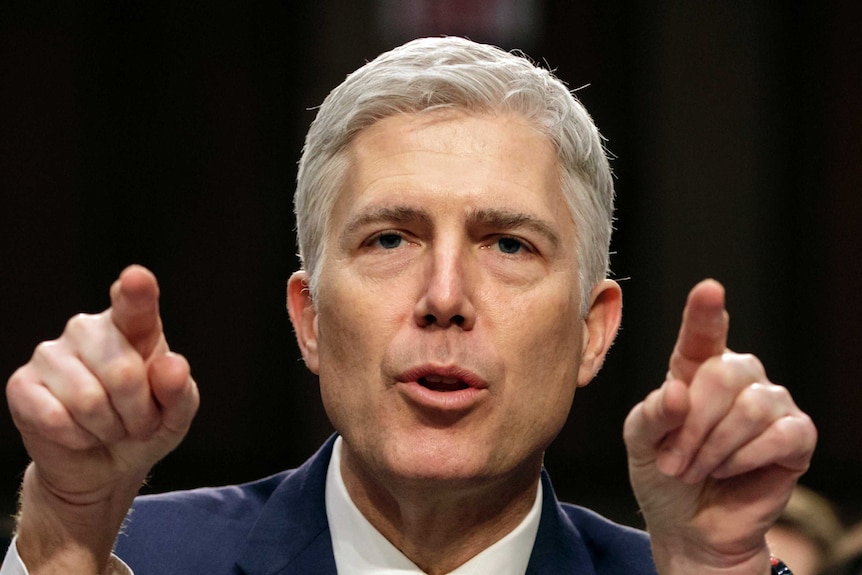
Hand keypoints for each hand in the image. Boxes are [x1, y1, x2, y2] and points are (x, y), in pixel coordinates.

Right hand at [6, 265, 198, 571]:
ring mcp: (51, 353)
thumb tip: (171, 366)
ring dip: (108, 428)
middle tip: (137, 421)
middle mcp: (88, 329)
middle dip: (138, 412)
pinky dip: (77, 437)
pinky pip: (56, 419)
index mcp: (133, 326)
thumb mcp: (176, 414)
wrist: (104, 465)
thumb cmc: (144, 426)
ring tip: (109, 426)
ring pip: (89, 400)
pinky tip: (79, 433)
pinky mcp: (22, 384)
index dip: (136, 291)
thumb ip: (179, 390)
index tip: (136, 279)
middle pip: (123, 373)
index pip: (135, 303)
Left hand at [624, 279, 815, 574]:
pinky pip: (779, 435)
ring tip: (695, 470)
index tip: (709, 290)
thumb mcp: (639, 442)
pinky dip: (744, 459)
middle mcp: (736, 377)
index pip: (702, 334)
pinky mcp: (796, 436)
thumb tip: (677, 392)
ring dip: (713, 448)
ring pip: (750, 407)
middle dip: (692, 425)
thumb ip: (651, 414)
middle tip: (672, 462)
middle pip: (724, 375)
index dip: (706, 312)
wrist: (689, 526)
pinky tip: (728, 472)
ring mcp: (770, 403)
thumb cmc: (662, 473)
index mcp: (694, 368)